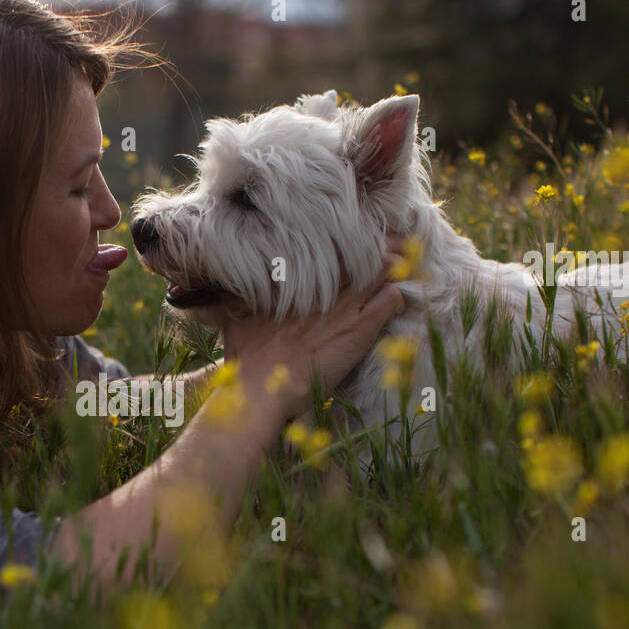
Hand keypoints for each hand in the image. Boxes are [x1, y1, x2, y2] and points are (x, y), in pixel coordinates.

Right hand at [221, 235, 407, 416]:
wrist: (259, 388)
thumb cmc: (245, 357)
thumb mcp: (236, 318)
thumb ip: (240, 299)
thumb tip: (224, 290)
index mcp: (297, 278)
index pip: (333, 244)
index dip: (351, 239)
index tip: (358, 240)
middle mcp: (322, 286)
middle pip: (362, 249)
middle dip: (381, 244)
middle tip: (393, 245)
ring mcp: (343, 306)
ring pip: (384, 268)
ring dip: (396, 266)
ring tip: (404, 267)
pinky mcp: (360, 329)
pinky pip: (391, 300)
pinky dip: (398, 298)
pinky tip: (397, 302)